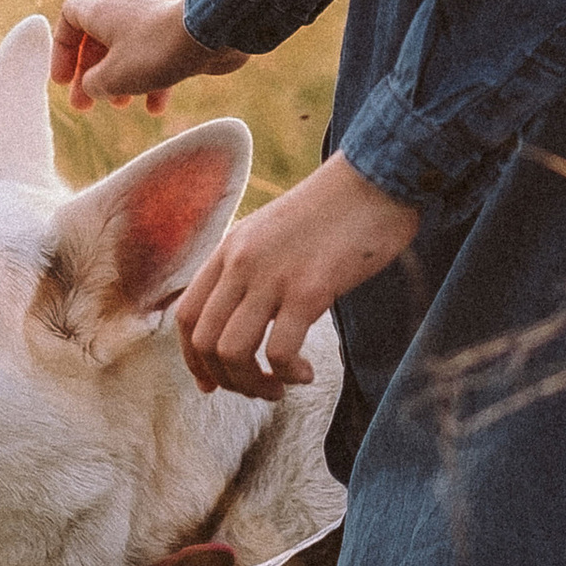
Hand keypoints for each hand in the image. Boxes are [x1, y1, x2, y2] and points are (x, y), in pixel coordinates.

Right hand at [52, 0, 246, 115]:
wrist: (213, 32)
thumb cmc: (156, 50)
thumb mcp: (112, 77)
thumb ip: (93, 84)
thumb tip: (93, 86)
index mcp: (103, 11)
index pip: (69, 16)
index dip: (62, 48)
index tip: (63, 79)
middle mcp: (127, 9)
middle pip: (97, 39)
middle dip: (89, 74)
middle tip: (84, 105)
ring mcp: (154, 19)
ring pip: (127, 49)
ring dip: (119, 79)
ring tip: (119, 106)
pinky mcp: (179, 32)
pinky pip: (156, 55)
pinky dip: (151, 80)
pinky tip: (156, 107)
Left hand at [175, 154, 418, 398]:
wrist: (378, 177)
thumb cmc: (336, 210)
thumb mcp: (274, 232)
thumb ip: (252, 267)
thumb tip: (246, 316)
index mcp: (230, 248)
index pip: (186, 316)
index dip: (194, 359)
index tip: (214, 382)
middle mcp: (241, 261)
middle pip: (205, 341)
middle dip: (226, 379)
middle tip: (259, 389)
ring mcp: (273, 275)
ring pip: (233, 352)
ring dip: (253, 384)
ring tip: (280, 387)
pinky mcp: (310, 288)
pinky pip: (279, 352)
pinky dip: (288, 375)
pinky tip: (307, 374)